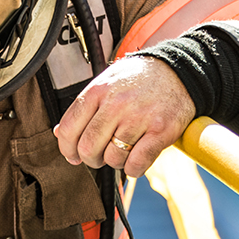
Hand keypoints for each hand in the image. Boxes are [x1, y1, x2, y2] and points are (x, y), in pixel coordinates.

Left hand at [53, 55, 195, 176]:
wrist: (178, 69)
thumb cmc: (138, 80)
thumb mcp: (105, 83)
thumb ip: (83, 108)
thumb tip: (59, 133)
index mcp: (98, 91)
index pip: (69, 129)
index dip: (67, 149)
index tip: (73, 155)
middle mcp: (116, 104)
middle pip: (88, 148)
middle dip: (91, 159)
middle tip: (101, 155)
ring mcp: (139, 117)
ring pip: (113, 159)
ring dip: (116, 162)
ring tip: (124, 150)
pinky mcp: (161, 131)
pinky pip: (137, 164)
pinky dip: (134, 169)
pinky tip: (137, 159)